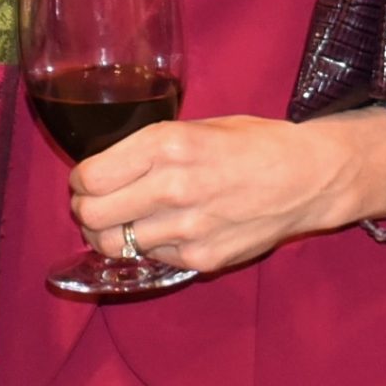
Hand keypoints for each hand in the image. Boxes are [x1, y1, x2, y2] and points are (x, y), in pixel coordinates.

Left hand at [68, 112, 385, 275]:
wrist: (307, 178)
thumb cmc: (252, 144)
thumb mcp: (196, 127)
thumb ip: (149, 148)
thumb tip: (104, 170)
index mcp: (167, 145)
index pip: (90, 177)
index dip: (79, 182)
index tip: (84, 181)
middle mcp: (172, 187)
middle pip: (92, 215)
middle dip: (84, 210)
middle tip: (92, 205)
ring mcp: (186, 229)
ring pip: (114, 245)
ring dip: (109, 234)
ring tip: (122, 222)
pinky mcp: (200, 259)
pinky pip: (150, 258)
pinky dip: (147, 248)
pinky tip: (162, 231)